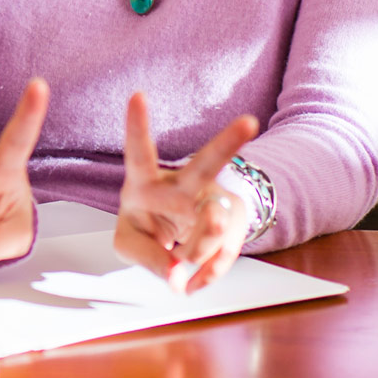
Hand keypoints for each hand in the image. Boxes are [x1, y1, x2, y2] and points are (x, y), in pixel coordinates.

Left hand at [114, 94, 259, 294]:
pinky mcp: (233, 224)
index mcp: (145, 181)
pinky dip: (207, 274)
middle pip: (205, 165)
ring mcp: (213, 201)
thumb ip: (147, 257)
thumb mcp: (129, 242)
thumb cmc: (145, 226)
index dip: (137, 125)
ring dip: (199, 249)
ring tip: (182, 262)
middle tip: (249, 123)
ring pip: (217, 222)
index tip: (137, 95)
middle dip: (227, 143)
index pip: (139, 151)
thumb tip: (177, 275)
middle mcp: (183, 183)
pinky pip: (226, 253)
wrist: (175, 234)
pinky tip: (194, 283)